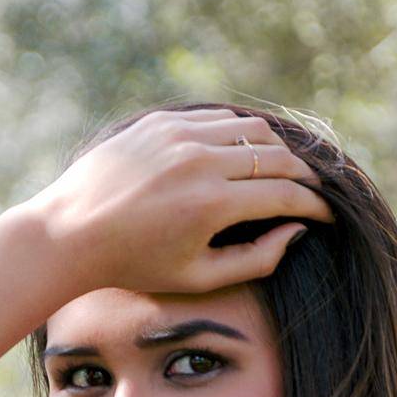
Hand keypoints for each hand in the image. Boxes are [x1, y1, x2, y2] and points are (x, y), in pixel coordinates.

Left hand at [20, 108, 335, 294]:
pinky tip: (243, 153)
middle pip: (278, 157)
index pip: (286, 194)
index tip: (327, 215)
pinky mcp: (161, 122)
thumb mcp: (199, 276)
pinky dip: (239, 134)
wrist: (70, 233)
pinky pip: (217, 119)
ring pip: (251, 130)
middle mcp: (200, 162)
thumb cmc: (135, 266)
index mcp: (213, 205)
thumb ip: (256, 260)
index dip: (315, 205)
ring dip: (276, 150)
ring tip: (282, 171)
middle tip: (311, 192)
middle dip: (304, 176)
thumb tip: (295, 231)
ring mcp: (179, 135)